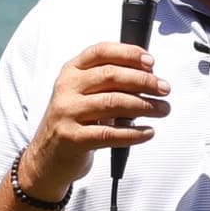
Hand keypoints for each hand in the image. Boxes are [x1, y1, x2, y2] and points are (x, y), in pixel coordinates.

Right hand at [23, 43, 171, 197]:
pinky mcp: (73, 138)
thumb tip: (147, 75)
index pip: (101, 52)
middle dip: (144, 81)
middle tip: (163, 88)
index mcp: (71, 72)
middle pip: (111, 76)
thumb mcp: (81, 94)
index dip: (128, 53)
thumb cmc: (71, 122)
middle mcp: (67, 89)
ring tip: (161, 109)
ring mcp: (67, 113)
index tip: (150, 62)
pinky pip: (110, 133)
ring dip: (144, 106)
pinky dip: (134, 133)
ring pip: (113, 103)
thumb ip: (107, 82)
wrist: (46, 158)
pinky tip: (147, 132)